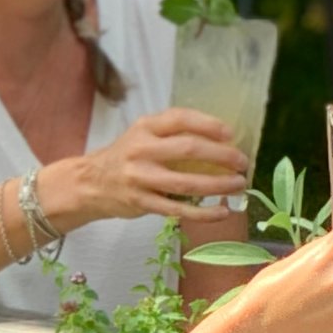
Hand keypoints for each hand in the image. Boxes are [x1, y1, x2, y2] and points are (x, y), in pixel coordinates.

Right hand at [55, 109, 249, 226]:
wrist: (90, 183)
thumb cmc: (126, 156)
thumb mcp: (143, 135)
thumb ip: (173, 134)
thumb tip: (221, 141)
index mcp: (145, 127)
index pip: (181, 119)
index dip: (208, 125)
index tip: (230, 134)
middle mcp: (142, 150)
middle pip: (188, 150)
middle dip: (221, 156)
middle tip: (242, 162)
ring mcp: (141, 178)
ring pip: (186, 183)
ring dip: (218, 185)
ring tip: (238, 184)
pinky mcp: (141, 203)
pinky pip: (178, 209)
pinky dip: (203, 212)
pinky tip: (222, 211)